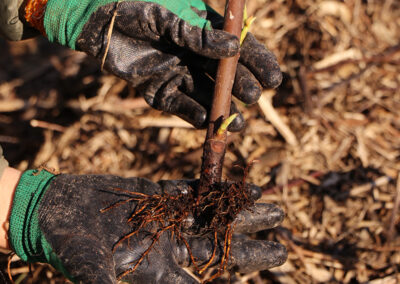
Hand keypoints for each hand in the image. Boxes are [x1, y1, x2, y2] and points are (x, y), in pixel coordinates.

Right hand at [8, 169, 285, 282]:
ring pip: (211, 215)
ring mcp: (166, 218)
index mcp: (159, 269)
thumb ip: (110, 282)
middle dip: (251, 242)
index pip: (207, 276)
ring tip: (271, 205)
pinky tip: (238, 185)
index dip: (238, 273)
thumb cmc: (68, 246)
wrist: (56, 211)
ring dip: (240, 211)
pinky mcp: (158, 194)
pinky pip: (192, 191)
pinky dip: (214, 188)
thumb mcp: (92, 272)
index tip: (270, 265)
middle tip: (283, 239)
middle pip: (219, 244)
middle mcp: (170, 244)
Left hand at [24, 0, 281, 130]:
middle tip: (252, 97)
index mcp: (204, 32)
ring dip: (221, 108)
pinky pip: (179, 104)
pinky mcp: (158, 89)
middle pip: (225, 75)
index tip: (273, 78)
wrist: (95, 19)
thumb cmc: (134, 4)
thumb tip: (234, 48)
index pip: (238, 49)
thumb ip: (198, 35)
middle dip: (240, 86)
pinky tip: (205, 120)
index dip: (257, 63)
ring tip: (237, 123)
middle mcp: (195, 55)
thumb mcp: (169, 15)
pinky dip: (192, 113)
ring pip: (206, 94)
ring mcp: (178, 73)